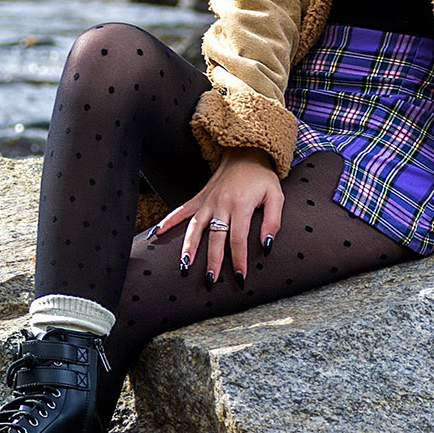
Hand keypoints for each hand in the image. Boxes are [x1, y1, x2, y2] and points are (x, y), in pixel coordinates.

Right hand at [150, 148, 282, 282]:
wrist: (246, 152)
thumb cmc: (262, 177)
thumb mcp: (276, 196)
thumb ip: (273, 221)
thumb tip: (266, 244)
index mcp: (241, 205)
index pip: (238, 238)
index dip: (238, 259)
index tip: (240, 275)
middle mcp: (221, 204)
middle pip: (215, 237)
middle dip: (212, 261)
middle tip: (210, 280)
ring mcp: (207, 201)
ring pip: (195, 227)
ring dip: (189, 247)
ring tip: (184, 265)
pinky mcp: (200, 197)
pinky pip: (182, 210)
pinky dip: (169, 221)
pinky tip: (158, 233)